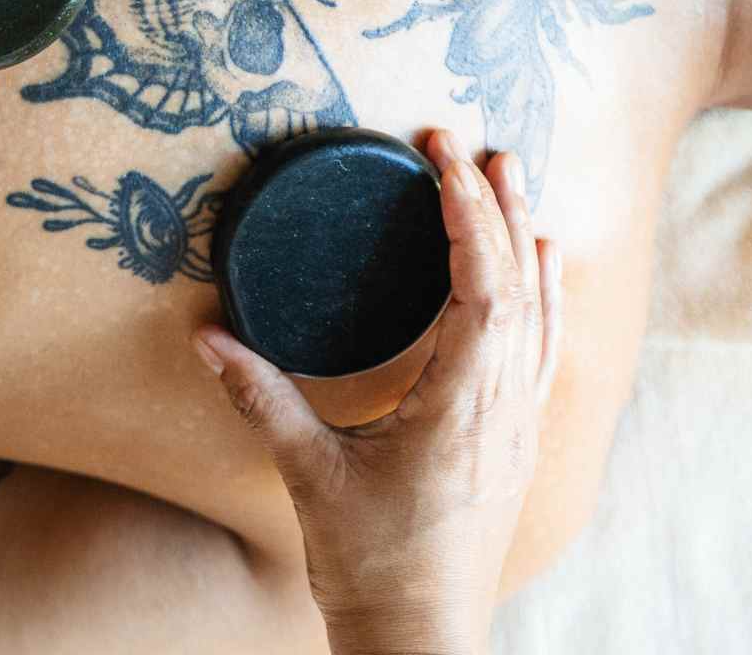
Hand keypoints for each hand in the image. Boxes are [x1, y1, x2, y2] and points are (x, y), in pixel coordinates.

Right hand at [192, 130, 562, 654]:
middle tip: (475, 146)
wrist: (421, 643)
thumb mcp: (309, 476)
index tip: (448, 160)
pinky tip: (545, 263)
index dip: (469, 218)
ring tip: (513, 179)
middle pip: (518, 286)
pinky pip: (545, 346)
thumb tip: (206, 338)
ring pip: (540, 311)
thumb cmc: (373, 566)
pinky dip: (544, 293)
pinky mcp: (518, 436)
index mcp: (461, 407)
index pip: (482, 289)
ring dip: (526, 239)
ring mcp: (520, 422)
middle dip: (496, 208)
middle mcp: (503, 406)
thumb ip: (260, 398)